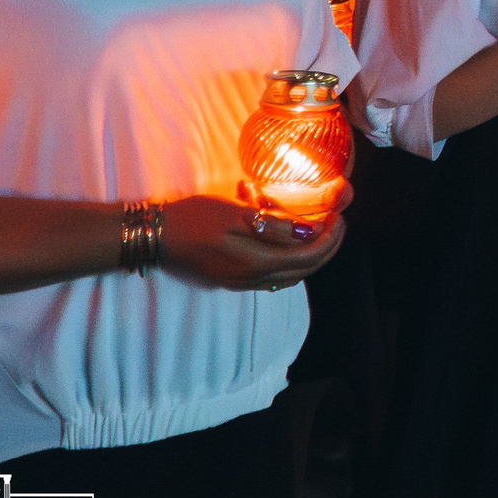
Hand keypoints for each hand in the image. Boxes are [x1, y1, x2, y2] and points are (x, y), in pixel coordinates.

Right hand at [162, 193, 347, 290]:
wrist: (157, 236)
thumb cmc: (195, 218)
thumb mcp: (237, 215)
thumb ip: (274, 227)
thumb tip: (308, 234)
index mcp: (258, 263)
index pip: (309, 256)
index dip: (330, 239)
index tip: (340, 218)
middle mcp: (253, 279)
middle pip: (304, 271)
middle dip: (327, 249)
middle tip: (337, 225)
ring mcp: (242, 282)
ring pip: (291, 276)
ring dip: (311, 258)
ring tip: (320, 234)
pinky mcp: (233, 279)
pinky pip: (274, 278)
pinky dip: (291, 263)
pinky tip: (290, 246)